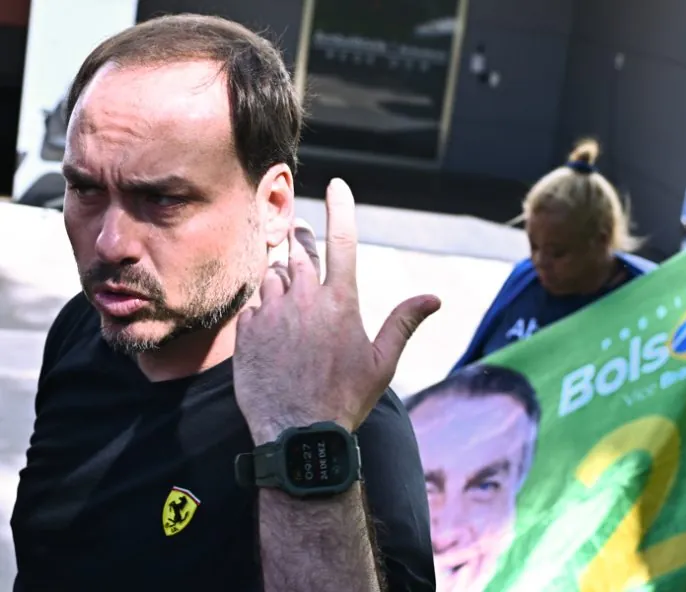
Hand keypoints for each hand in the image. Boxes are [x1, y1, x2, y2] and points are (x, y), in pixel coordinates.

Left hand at [233, 178, 440, 442]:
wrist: (297, 432)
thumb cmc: (345, 398)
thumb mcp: (382, 362)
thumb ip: (404, 322)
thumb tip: (434, 297)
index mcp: (341, 301)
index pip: (342, 240)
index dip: (341, 208)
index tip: (338, 184)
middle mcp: (305, 298)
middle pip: (299, 252)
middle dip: (301, 242)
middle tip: (301, 239)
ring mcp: (273, 311)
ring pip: (273, 276)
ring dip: (281, 279)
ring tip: (290, 302)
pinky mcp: (248, 329)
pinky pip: (255, 305)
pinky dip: (263, 309)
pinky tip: (272, 331)